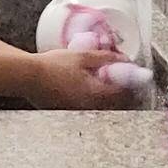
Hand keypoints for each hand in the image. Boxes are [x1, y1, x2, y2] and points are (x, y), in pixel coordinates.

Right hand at [22, 48, 141, 109]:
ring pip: (102, 107)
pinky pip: (88, 107)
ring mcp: (78, 111)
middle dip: (124, 94)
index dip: (134, 85)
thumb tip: (122, 58)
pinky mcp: (68, 111)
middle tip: (128, 84)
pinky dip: (94, 100)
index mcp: (96, 93)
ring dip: (109, 98)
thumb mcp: (82, 56)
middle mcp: (90, 106)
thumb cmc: (54, 65)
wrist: (28, 76)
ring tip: (109, 86)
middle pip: (115, 104)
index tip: (139, 79)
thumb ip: (105, 58)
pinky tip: (89, 90)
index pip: (123, 93)